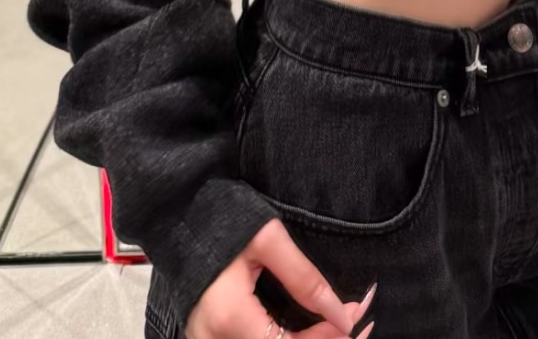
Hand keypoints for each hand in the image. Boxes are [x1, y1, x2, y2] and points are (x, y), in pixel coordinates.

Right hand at [185, 219, 375, 338]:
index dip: (329, 336)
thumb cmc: (222, 217)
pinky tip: (310, 330)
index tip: (359, 314)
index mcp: (230, 318)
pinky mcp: (210, 337)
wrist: (178, 212)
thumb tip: (343, 315)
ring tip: (338, 326)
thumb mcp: (268, 239)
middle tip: (357, 321)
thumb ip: (305, 279)